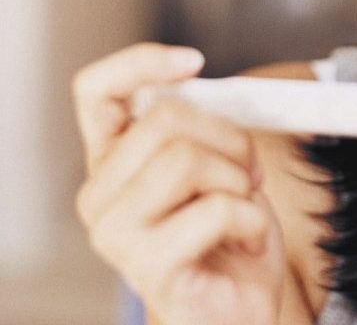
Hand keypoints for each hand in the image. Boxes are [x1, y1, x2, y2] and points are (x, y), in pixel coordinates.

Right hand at [73, 43, 284, 324]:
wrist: (238, 308)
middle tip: (248, 174)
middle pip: (164, 118)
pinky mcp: (149, 268)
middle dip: (230, 139)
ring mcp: (117, 234)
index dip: (141, 62)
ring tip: (244, 210)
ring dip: (241, 181)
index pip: (96, 91)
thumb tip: (204, 84)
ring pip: (187, 159)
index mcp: (113, 162)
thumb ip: (200, 128)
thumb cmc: (229, 238)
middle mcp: (100, 195)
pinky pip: (218, 210)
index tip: (193, 62)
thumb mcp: (218, 167)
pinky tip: (246, 242)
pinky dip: (254, 222)